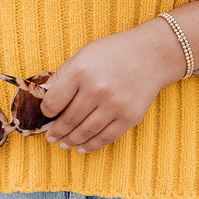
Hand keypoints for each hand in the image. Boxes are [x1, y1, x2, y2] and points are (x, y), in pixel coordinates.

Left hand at [40, 19, 185, 154]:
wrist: (152, 54)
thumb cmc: (114, 52)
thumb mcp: (84, 54)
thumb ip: (64, 74)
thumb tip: (45, 94)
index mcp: (81, 71)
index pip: (54, 101)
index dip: (47, 111)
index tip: (48, 114)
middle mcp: (96, 89)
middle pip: (69, 119)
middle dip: (57, 130)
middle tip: (51, 136)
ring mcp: (114, 105)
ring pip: (85, 132)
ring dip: (71, 140)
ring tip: (64, 143)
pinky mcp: (129, 117)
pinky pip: (105, 137)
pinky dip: (91, 145)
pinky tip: (82, 147)